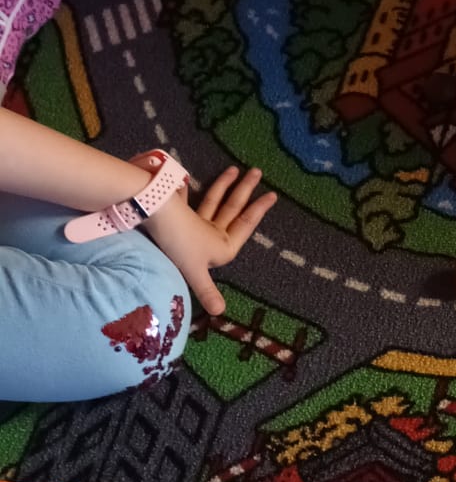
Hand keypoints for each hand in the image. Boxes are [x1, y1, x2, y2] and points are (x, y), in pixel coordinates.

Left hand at [143, 163, 276, 317]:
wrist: (157, 221)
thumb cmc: (180, 246)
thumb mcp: (195, 272)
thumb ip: (208, 292)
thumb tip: (221, 312)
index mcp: (223, 244)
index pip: (246, 223)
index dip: (260, 210)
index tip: (273, 194)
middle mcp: (213, 231)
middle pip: (233, 207)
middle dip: (246, 189)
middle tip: (257, 171)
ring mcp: (196, 221)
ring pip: (214, 201)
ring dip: (224, 185)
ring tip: (234, 169)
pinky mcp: (179, 215)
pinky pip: (185, 202)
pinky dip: (184, 192)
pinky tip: (184, 182)